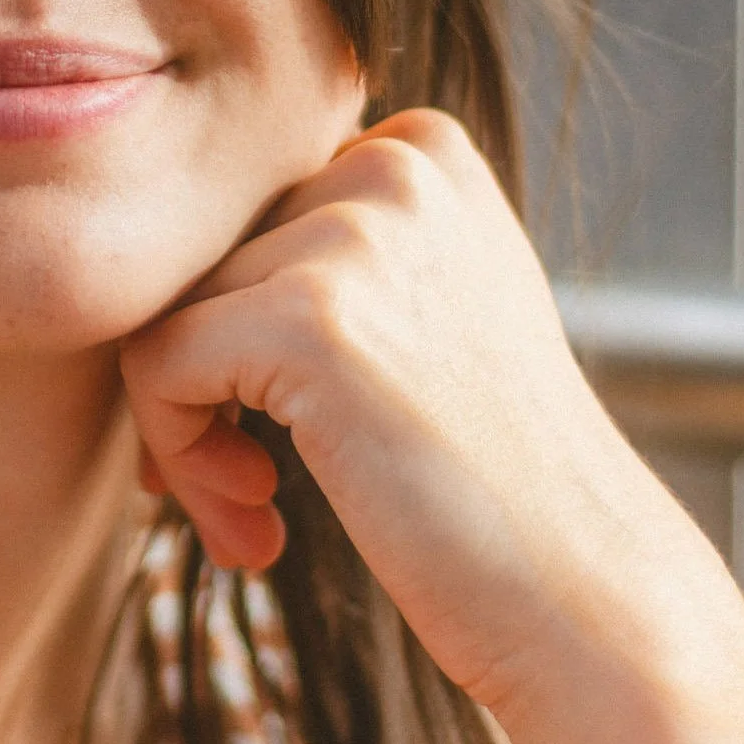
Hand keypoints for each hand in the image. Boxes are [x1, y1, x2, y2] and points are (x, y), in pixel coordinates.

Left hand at [118, 109, 714, 727]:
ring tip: (255, 515)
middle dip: (203, 382)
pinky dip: (175, 454)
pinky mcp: (303, 319)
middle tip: (250, 491)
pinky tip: (256, 525)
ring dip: (186, 434)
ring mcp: (351, 236)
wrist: (586, 593)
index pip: (248, 208)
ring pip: (167, 314)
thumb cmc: (498, 478)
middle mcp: (393, 166)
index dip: (235, 320)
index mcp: (423, 149)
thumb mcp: (435, 308)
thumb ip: (331, 251)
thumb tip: (163, 254)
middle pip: (202, 260)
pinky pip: (156, 364)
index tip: (270, 423)